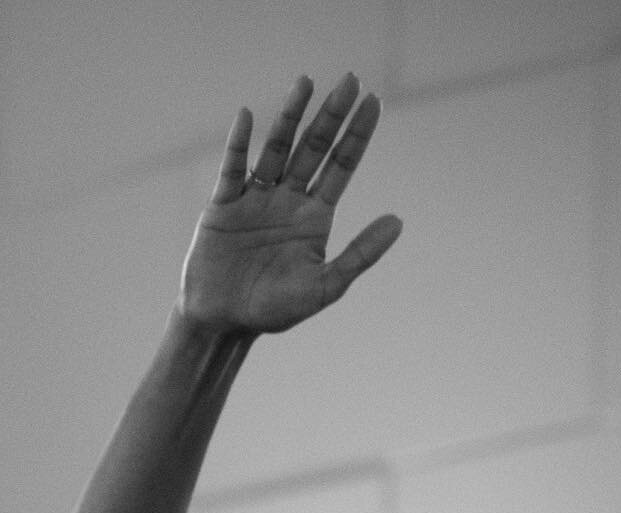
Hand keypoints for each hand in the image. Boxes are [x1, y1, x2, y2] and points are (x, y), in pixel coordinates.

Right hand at [180, 73, 402, 334]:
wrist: (222, 324)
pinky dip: (238, 144)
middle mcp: (286, 200)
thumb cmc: (272, 311)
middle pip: (312, 149)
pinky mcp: (222, 207)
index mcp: (313, 217)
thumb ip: (360, 254)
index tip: (373, 102)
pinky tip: (248, 117)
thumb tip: (398, 221)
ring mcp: (254, 200)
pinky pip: (232, 169)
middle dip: (330, 116)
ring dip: (290, 117)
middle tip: (350, 81)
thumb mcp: (323, 287)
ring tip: (306, 83)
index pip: (340, 166)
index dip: (357, 135)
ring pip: (276, 149)